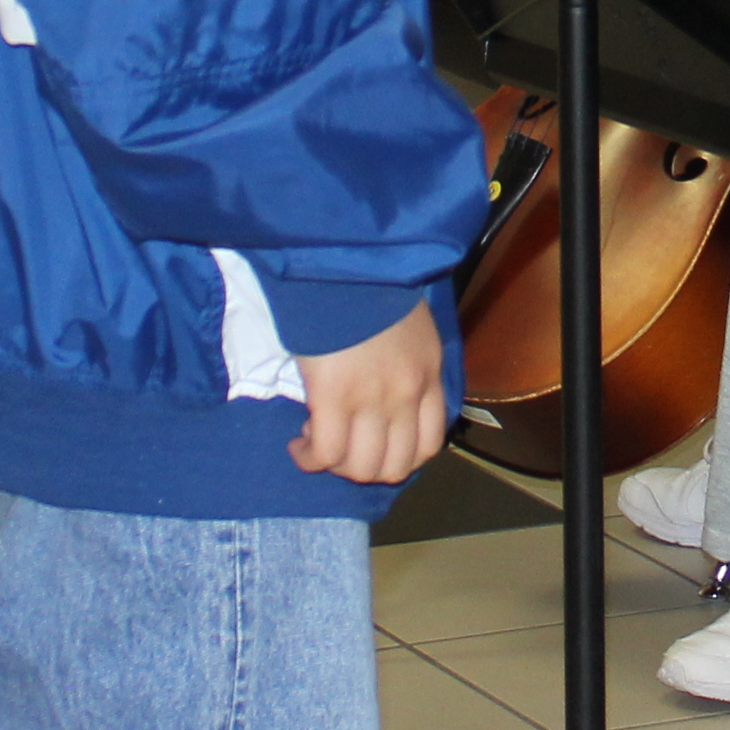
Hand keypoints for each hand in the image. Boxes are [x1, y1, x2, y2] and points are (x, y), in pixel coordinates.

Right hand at [288, 300, 449, 484]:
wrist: (345, 261)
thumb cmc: (372, 287)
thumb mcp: (412, 329)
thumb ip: (409, 367)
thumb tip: (385, 399)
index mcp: (429, 376)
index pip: (428, 446)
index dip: (397, 460)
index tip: (372, 445)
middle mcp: (407, 394)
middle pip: (393, 467)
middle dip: (363, 468)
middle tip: (341, 446)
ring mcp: (373, 398)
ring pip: (360, 467)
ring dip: (335, 465)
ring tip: (317, 441)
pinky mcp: (334, 396)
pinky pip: (326, 452)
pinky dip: (310, 458)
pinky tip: (300, 443)